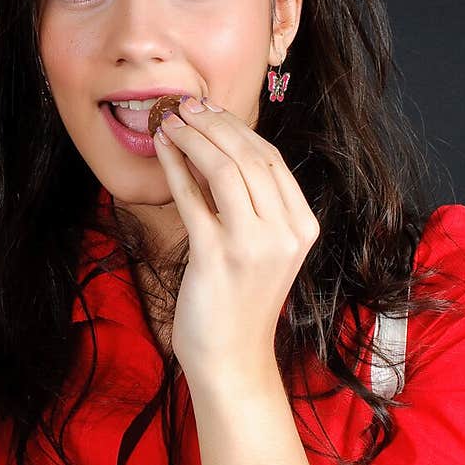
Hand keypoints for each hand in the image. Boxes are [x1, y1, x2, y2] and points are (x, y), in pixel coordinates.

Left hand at [153, 97, 319, 380]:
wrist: (232, 359)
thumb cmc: (240, 303)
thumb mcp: (261, 249)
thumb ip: (250, 205)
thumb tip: (215, 150)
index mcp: (302, 226)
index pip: (272, 160)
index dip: (237, 129)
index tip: (209, 111)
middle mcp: (285, 233)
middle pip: (249, 157)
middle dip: (214, 124)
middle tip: (184, 105)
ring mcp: (253, 245)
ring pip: (223, 169)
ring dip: (193, 138)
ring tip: (170, 120)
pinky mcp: (217, 257)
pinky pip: (193, 198)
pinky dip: (175, 167)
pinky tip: (162, 149)